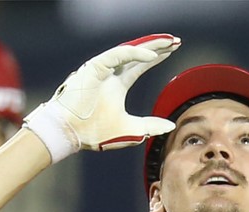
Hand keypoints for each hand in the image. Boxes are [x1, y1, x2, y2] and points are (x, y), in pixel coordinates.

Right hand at [23, 34, 180, 160]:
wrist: (72, 133)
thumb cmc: (96, 132)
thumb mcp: (132, 130)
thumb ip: (151, 126)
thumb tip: (171, 126)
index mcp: (117, 86)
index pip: (140, 66)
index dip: (157, 58)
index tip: (173, 51)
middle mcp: (111, 74)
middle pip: (138, 54)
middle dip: (157, 46)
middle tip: (176, 41)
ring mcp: (103, 68)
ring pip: (130, 50)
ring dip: (150, 45)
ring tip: (169, 42)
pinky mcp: (96, 66)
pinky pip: (120, 55)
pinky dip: (136, 54)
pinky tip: (153, 56)